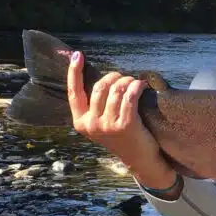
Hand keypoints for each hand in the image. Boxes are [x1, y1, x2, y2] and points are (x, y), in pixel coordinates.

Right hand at [67, 51, 178, 191]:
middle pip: (100, 86)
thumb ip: (95, 106)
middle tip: (124, 79)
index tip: (77, 55)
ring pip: (116, 89)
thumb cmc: (122, 138)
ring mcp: (107, 125)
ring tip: (135, 83)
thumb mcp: (101, 124)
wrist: (140, 160)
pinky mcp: (125, 125)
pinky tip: (142, 85)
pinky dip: (137, 86)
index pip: (73, 92)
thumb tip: (101, 78)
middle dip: (114, 77)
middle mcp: (91, 124)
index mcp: (80, 122)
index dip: (74, 72)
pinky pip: (130, 96)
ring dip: (128, 81)